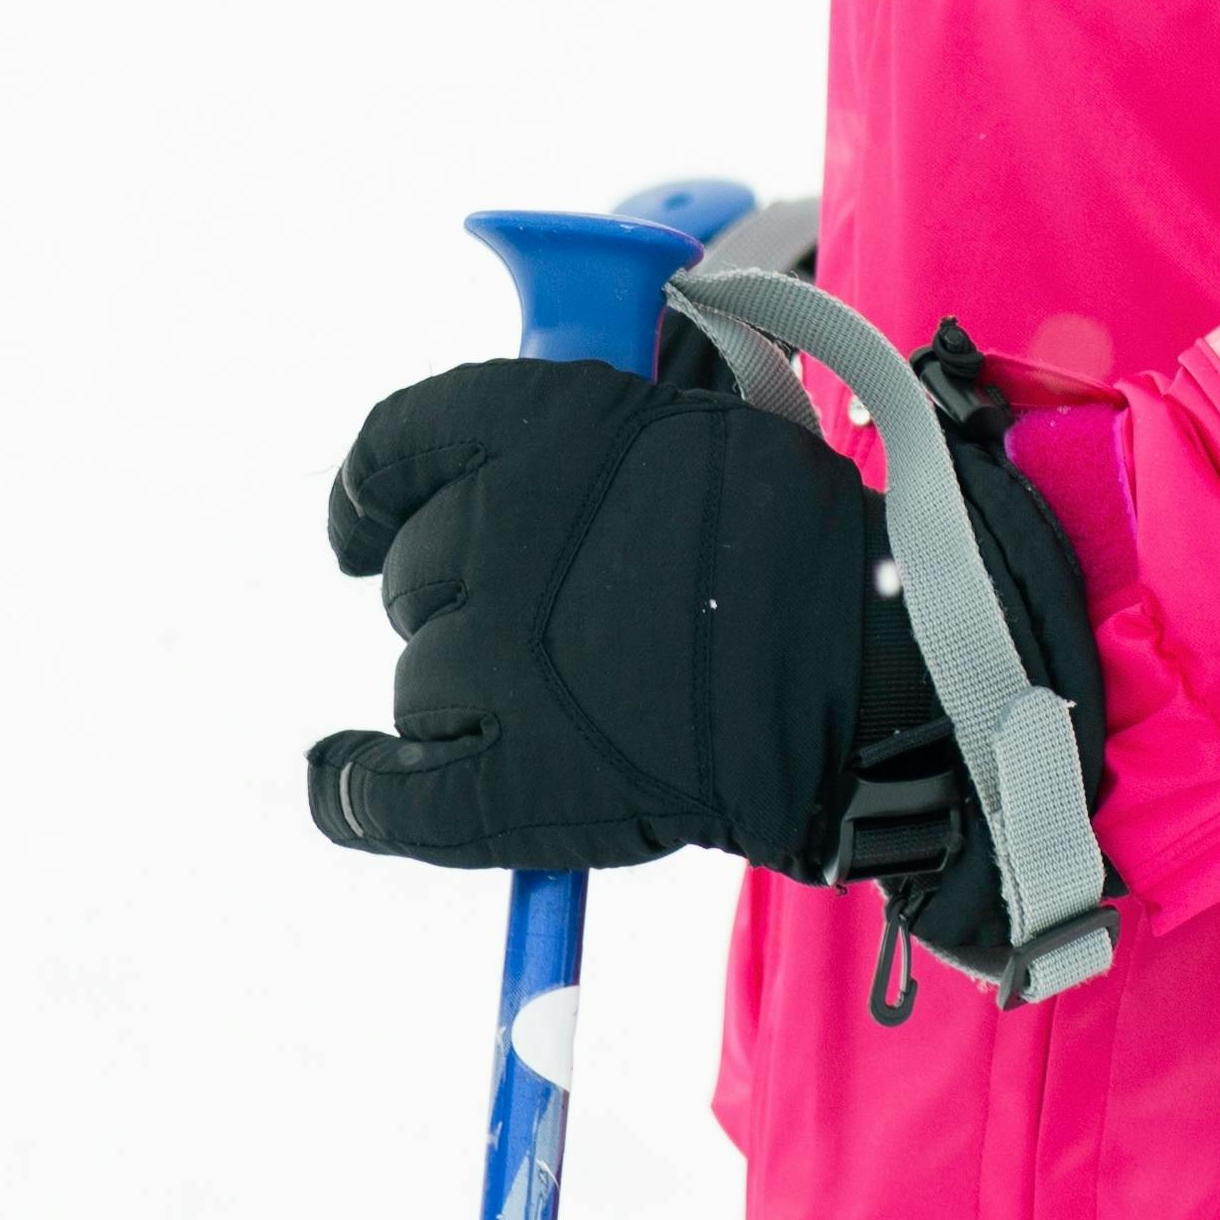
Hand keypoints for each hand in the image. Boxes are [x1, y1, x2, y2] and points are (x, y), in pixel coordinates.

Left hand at [306, 345, 1108, 962]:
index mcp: (538, 425)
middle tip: (557, 631)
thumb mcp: (700, 424)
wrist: (878, 667)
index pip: (396, 446)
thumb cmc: (811, 544)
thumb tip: (505, 466)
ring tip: (573, 711)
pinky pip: (385, 795)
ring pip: (421, 685)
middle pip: (415, 577)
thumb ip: (590, 448)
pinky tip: (341, 780)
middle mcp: (494, 533)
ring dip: (468, 698)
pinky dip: (356, 793)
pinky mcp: (506, 780)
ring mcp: (492, 661)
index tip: (360, 527)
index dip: (370, 494)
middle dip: (462, 602)